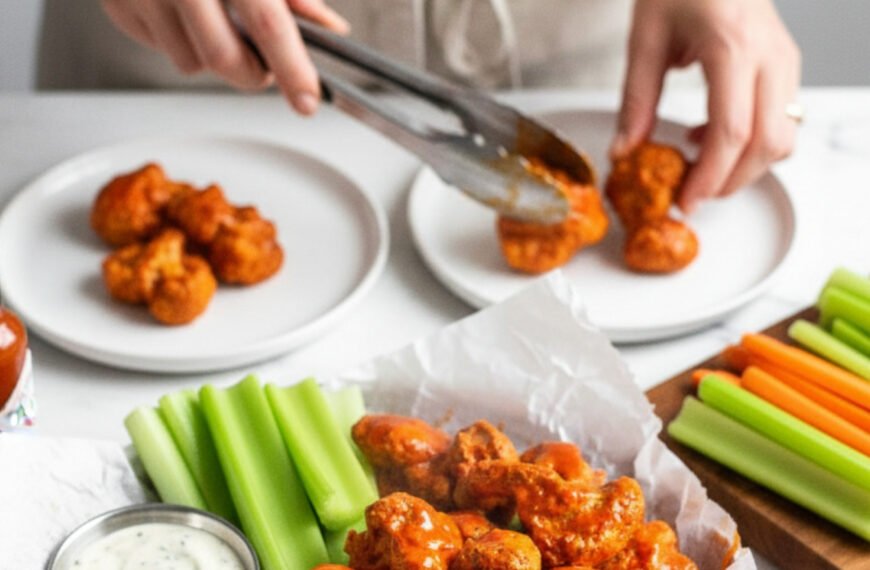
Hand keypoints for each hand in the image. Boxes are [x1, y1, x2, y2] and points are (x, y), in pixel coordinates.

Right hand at [101, 0, 348, 114]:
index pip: (268, 24)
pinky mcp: (117, 4)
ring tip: (217, 18)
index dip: (292, 69)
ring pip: (190, 62)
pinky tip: (183, 10)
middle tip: (267, 64)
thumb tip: (328, 29)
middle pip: (224, 58)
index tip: (307, 100)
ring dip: (214, 56)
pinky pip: (161, 49)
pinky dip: (181, 41)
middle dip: (253, 73)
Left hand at [611, 0, 800, 212]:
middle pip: (768, 144)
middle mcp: (769, 55)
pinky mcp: (785, 63)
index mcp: (732, 47)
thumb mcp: (645, 40)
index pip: (732, 132)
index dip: (710, 176)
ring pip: (784, 136)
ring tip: (699, 166)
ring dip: (745, 166)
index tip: (686, 201)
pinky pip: (781, 118)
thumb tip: (625, 151)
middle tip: (692, 195)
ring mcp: (784, 58)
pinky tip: (709, 136)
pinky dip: (752, 142)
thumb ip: (636, 101)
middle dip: (731, 181)